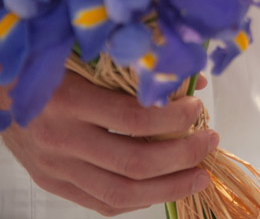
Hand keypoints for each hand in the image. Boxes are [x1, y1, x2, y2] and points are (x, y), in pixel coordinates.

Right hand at [1, 72, 215, 215]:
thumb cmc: (48, 64)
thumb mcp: (87, 56)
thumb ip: (137, 69)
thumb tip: (194, 80)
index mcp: (71, 100)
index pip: (135, 119)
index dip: (174, 118)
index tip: (198, 108)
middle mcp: (62, 139)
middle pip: (135, 161)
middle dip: (183, 155)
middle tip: (210, 141)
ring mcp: (56, 168)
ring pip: (121, 192)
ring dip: (170, 187)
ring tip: (200, 175)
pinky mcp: (53, 183)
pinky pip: (101, 203)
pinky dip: (139, 200)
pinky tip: (165, 188)